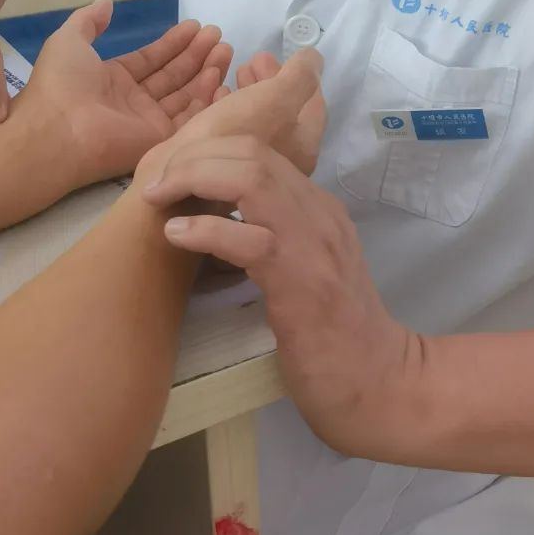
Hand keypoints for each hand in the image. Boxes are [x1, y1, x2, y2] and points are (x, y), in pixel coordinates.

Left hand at [7, 0, 232, 191]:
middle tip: (217, 34)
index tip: (195, 26)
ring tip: (225, 48)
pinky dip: (206, 99)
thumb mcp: (68, 40)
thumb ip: (89, 20)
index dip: (173, 42)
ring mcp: (148, 122)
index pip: (151, 59)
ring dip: (206, 70)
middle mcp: (133, 101)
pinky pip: (189, 118)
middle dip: (196, 54)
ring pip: (185, 94)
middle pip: (172, 75)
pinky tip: (219, 74)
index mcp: (112, 79)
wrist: (57, 131)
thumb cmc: (61, 84)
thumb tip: (106, 0)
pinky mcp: (161, 141)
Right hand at [133, 45, 324, 191]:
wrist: (176, 179)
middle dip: (271, 82)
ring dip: (249, 92)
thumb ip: (300, 78)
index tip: (276, 56)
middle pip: (284, 111)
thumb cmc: (231, 139)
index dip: (299, 75)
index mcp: (301, 148)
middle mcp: (282, 159)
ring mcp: (251, 165)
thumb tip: (314, 59)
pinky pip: (231, 129)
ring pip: (257, 119)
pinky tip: (216, 91)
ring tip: (237, 70)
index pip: (313, 105)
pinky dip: (226, 105)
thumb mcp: (275, 101)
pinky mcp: (221, 165)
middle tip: (253, 61)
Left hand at [140, 133, 421, 460]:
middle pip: (250, 152)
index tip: (172, 173)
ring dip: (193, 178)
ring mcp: (312, 243)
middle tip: (155, 182)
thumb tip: (219, 217)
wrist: (378, 384)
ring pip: (248, 178)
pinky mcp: (299, 281)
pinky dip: (204, 229)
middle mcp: (318, 213)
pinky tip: (175, 234)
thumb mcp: (308, 267)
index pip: (260, 150)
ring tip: (158, 196)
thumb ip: (276, 234)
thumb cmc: (335, 336)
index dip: (209, 151)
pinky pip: (247, 237)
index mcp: (319, 207)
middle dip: (193, 157)